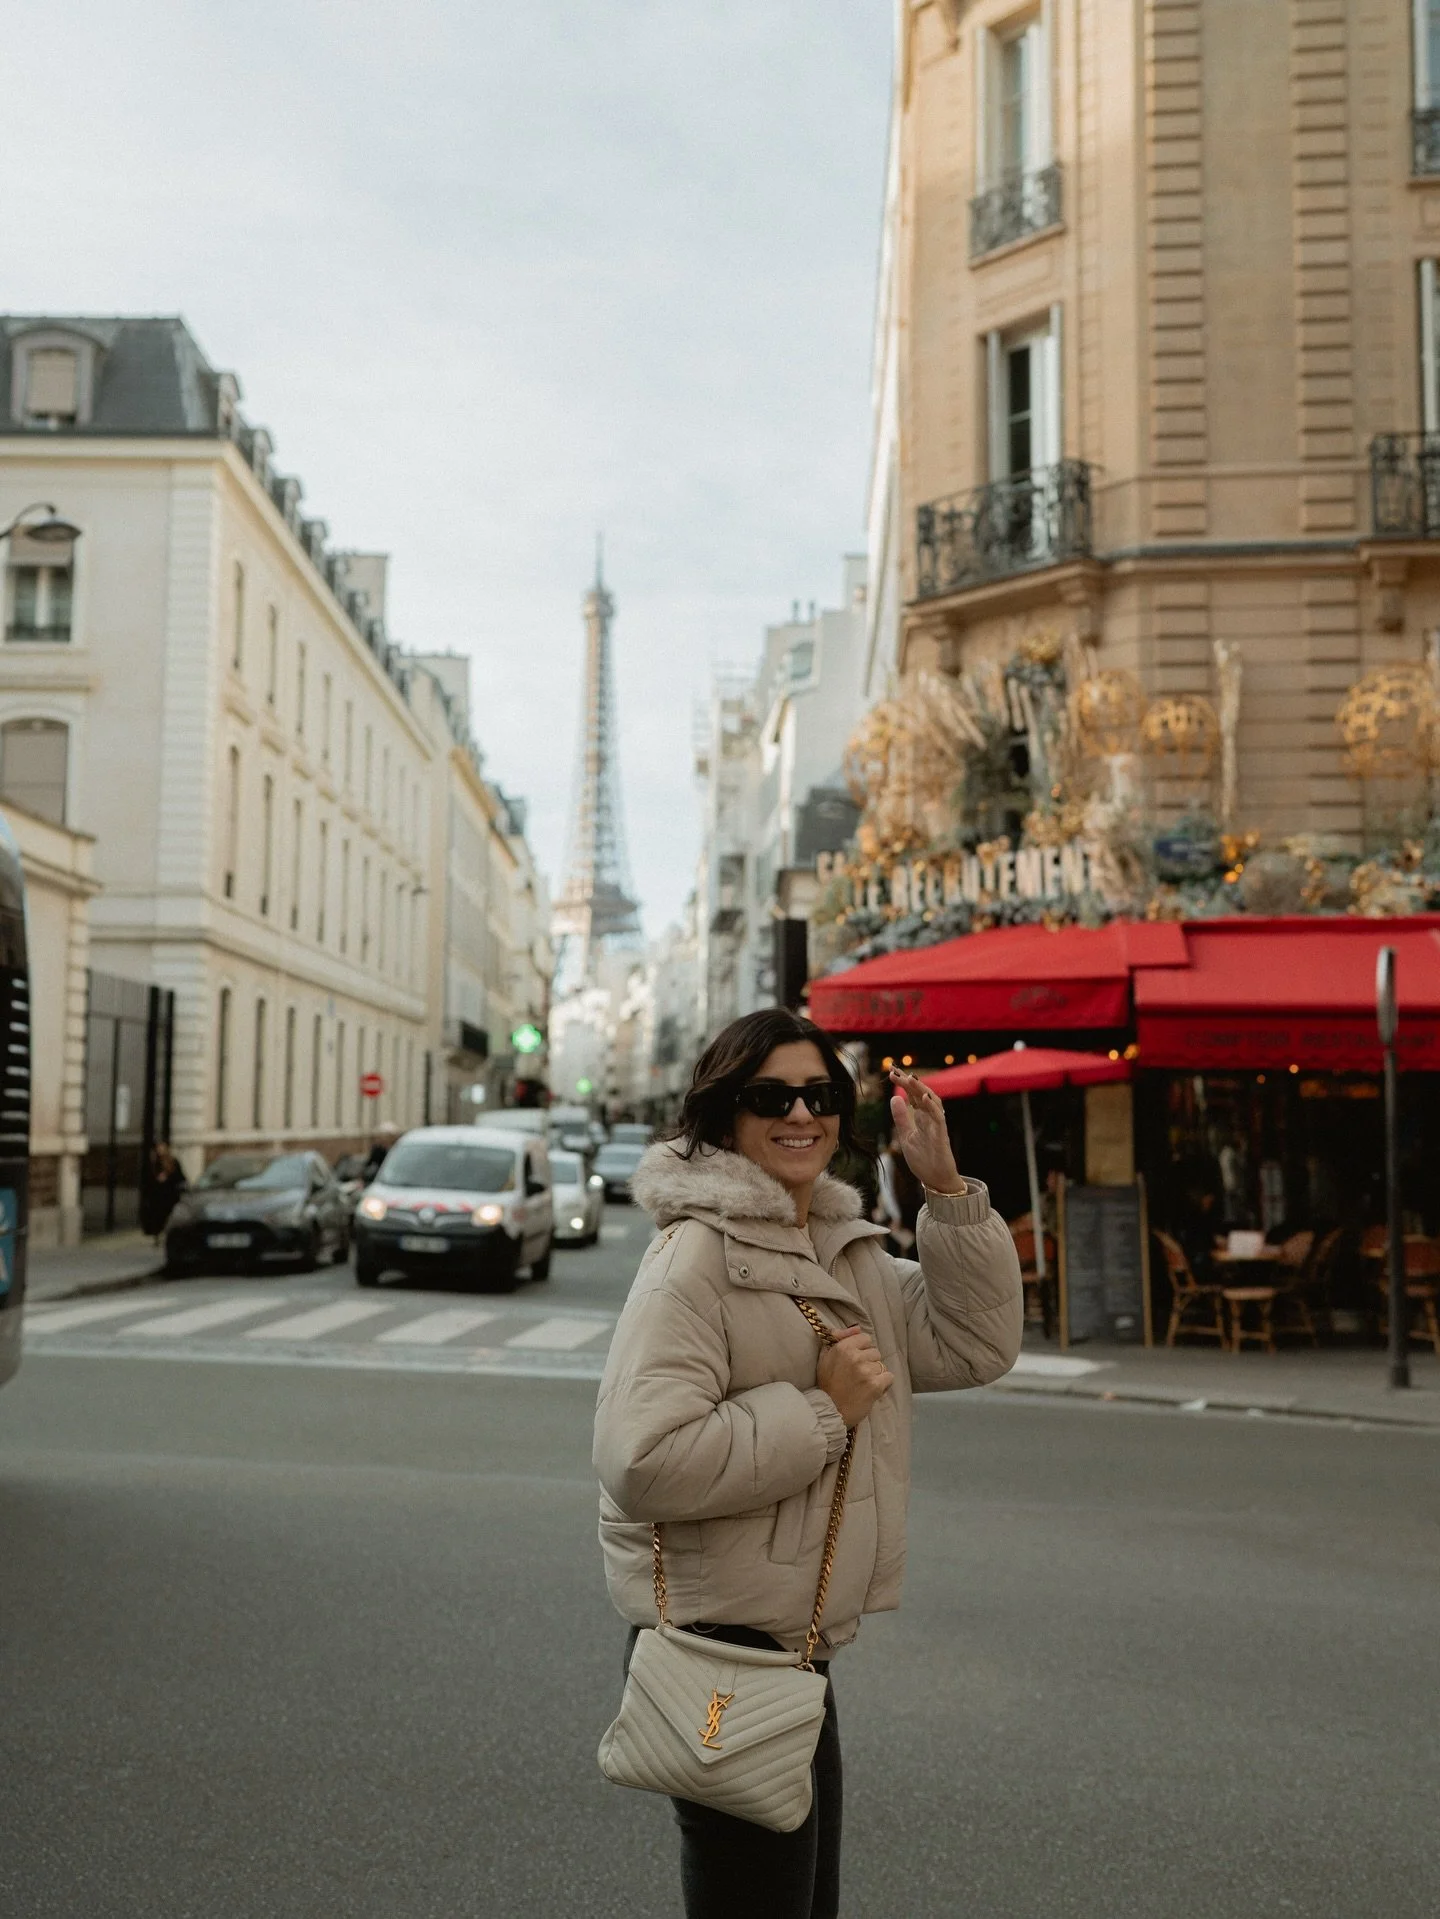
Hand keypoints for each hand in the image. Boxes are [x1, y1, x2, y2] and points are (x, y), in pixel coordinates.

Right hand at [816, 1326, 893, 1427]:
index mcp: (843, 1348)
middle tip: (858, 1375)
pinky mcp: (875, 1385)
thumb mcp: (825, 1357)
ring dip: (876, 1374)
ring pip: (881, 1365)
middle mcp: (855, 1357)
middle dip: (869, 1362)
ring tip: (864, 1384)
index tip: (856, 1360)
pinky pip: (889, 1377)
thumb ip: (838, 1338)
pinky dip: (884, 1384)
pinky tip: (873, 1390)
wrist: (830, 1411)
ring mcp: (866, 1371)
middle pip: (875, 1352)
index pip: (865, 1338)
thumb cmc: (827, 1384)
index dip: (862, 1349)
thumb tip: (856, 1328)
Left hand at [889, 1069, 965, 1194]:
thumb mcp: (906, 1137)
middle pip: (921, 1094)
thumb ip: (901, 1119)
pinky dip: (932, 1106)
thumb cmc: (924, 1159)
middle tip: (895, 1071)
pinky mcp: (942, 1135)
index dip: (903, 1084)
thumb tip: (894, 1099)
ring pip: (932, 1102)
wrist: (936, 1180)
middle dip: (909, 1082)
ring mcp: (937, 1126)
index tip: (891, 1072)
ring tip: (910, 1078)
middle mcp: (930, 1118)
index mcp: (921, 1118)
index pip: (912, 1096)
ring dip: (921, 1089)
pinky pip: (939, 1118)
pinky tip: (923, 1097)